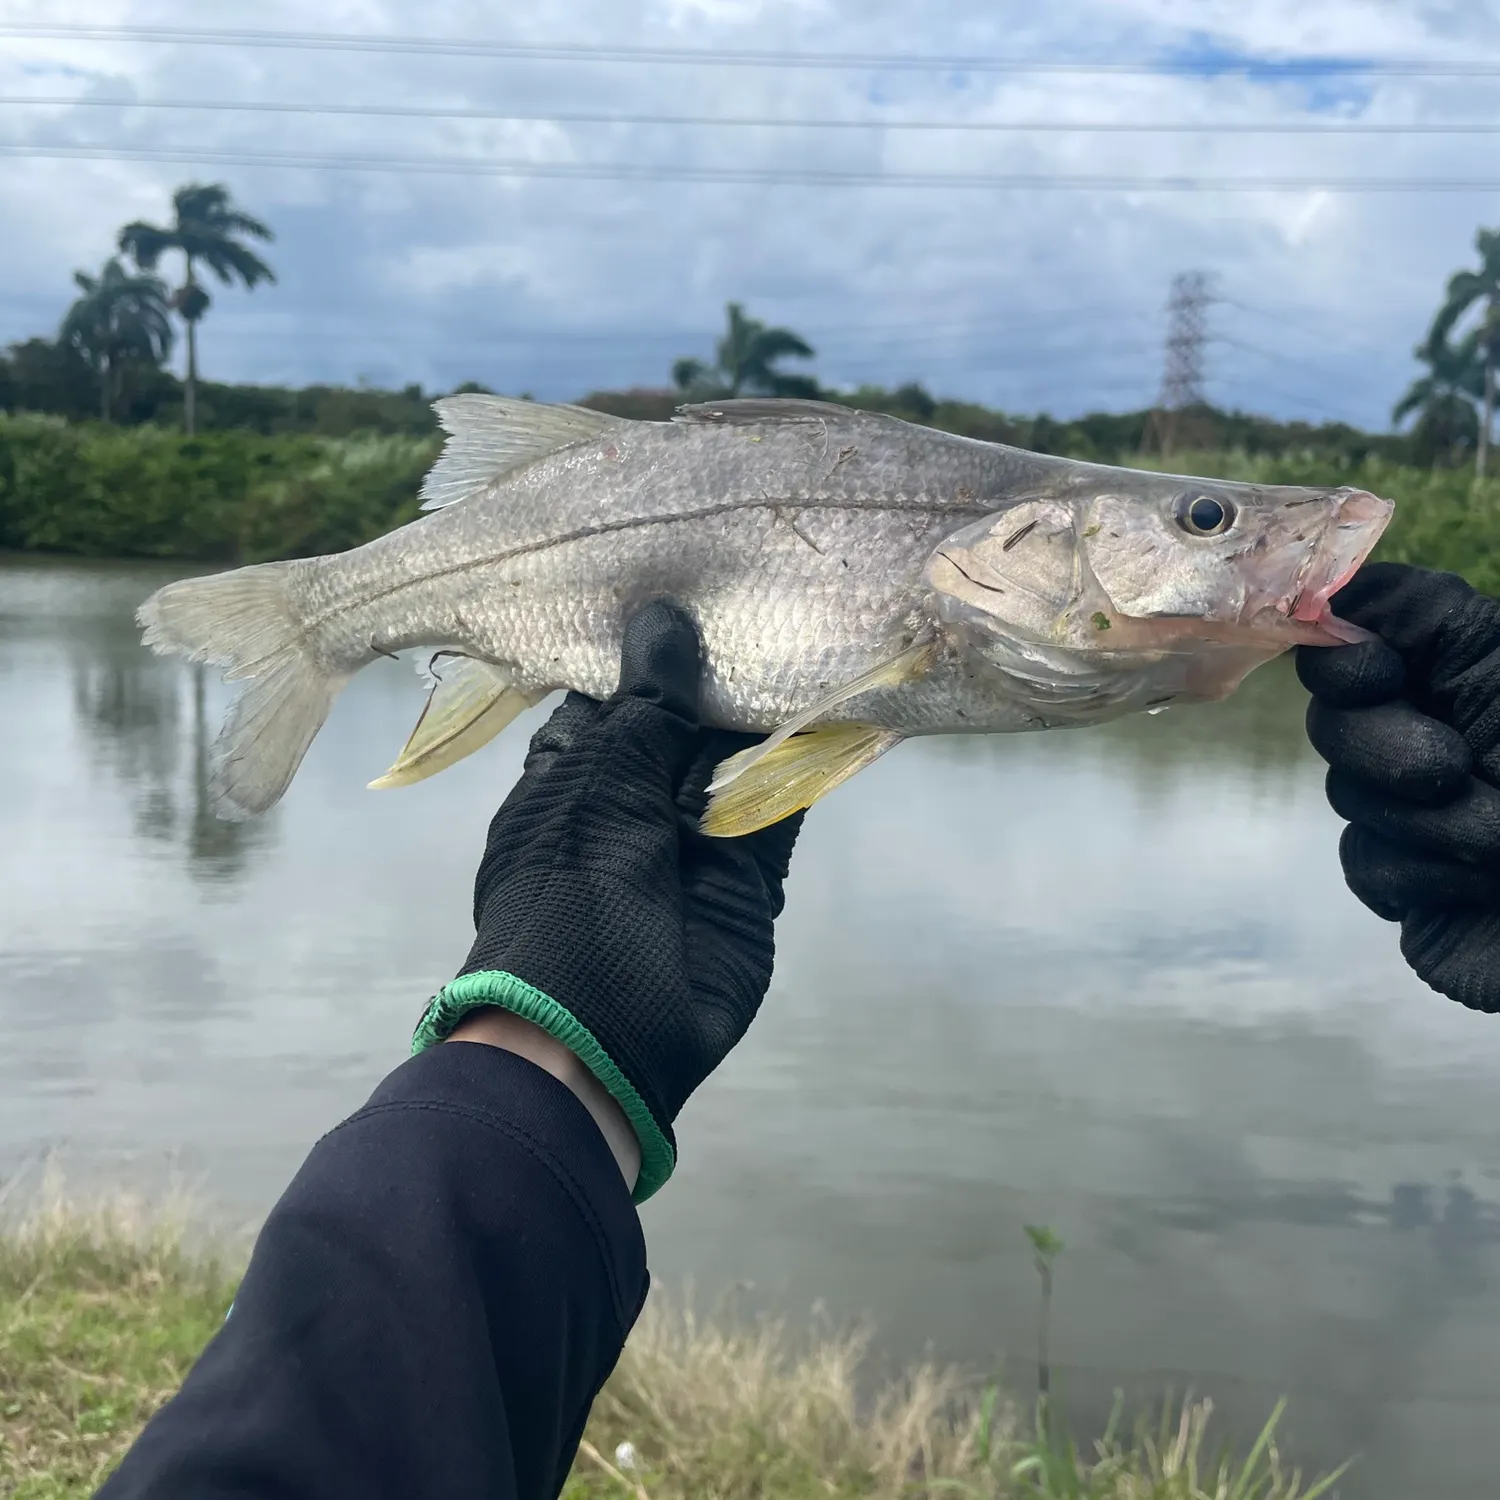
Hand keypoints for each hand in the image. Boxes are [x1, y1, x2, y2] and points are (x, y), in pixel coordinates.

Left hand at [412, 603, 802, 1199]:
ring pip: (742, 756)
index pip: (618, 690)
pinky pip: (783, 804)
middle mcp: (637, 795)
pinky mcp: (751, 873)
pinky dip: (811, 761)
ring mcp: (697, 834)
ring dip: (773, 709)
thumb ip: (647, 704)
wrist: (596, 1036)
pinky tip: (844, 703)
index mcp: (575, 770)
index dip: (653, 644)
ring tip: (818, 626)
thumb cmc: (568, 895)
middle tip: (777, 584)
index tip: (697, 574)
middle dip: (725, 669)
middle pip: (688, 718)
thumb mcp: (601, 784)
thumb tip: (664, 616)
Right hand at [1297, 562, 1499, 1011]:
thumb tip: (1338, 594)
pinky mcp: (1408, 877)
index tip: (1383, 677)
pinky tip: (1476, 882)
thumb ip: (1422, 613)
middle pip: (1333, 718)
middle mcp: (1433, 725)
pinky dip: (1421, 875)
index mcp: (1464, 665)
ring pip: (1347, 794)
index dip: (1345, 658)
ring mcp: (1415, 804)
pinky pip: (1366, 863)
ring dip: (1426, 822)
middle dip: (1384, 747)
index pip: (1353, 635)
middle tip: (1454, 768)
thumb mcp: (1499, 662)